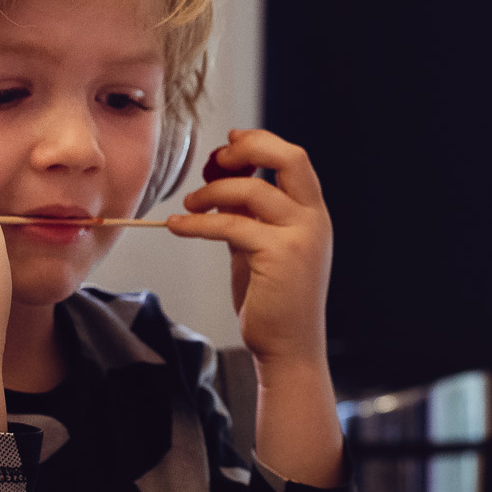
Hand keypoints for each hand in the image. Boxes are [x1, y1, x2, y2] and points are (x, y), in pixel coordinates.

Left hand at [166, 129, 332, 370]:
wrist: (288, 348)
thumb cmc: (273, 300)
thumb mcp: (261, 247)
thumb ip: (249, 217)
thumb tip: (219, 186)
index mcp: (312, 214)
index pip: (294, 160)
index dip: (261, 143)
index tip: (230, 145)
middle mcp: (313, 220)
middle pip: (289, 159)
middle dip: (250, 148)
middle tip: (218, 159)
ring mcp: (300, 237)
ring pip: (252, 191)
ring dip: (212, 192)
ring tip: (189, 204)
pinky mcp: (280, 256)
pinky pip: (231, 225)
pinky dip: (198, 222)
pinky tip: (178, 225)